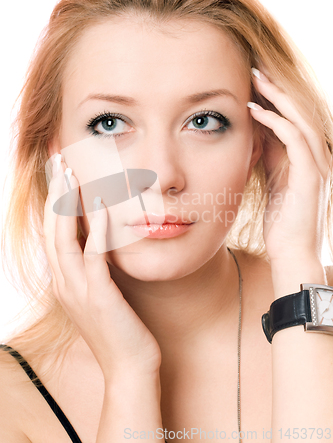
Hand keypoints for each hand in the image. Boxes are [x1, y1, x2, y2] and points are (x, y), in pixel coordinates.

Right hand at [43, 155, 161, 379]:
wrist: (130, 368)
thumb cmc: (120, 330)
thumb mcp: (102, 294)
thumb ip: (95, 269)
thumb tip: (99, 242)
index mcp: (65, 281)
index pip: (52, 234)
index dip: (52, 201)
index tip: (58, 173)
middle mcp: (64, 283)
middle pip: (51, 229)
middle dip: (53, 193)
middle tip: (58, 161)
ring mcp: (78, 291)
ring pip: (63, 238)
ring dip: (65, 202)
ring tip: (70, 171)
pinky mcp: (99, 296)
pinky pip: (93, 256)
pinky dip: (94, 228)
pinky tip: (99, 203)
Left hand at [248, 68, 331, 267]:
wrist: (292, 252)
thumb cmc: (280, 220)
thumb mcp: (273, 179)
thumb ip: (270, 154)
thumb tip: (254, 129)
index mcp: (308, 158)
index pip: (293, 119)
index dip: (275, 99)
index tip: (253, 82)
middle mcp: (319, 157)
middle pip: (300, 113)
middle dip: (278, 90)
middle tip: (255, 70)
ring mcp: (319, 165)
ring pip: (301, 119)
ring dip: (278, 98)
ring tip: (255, 80)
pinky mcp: (312, 175)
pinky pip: (294, 139)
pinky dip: (275, 122)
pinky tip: (255, 111)